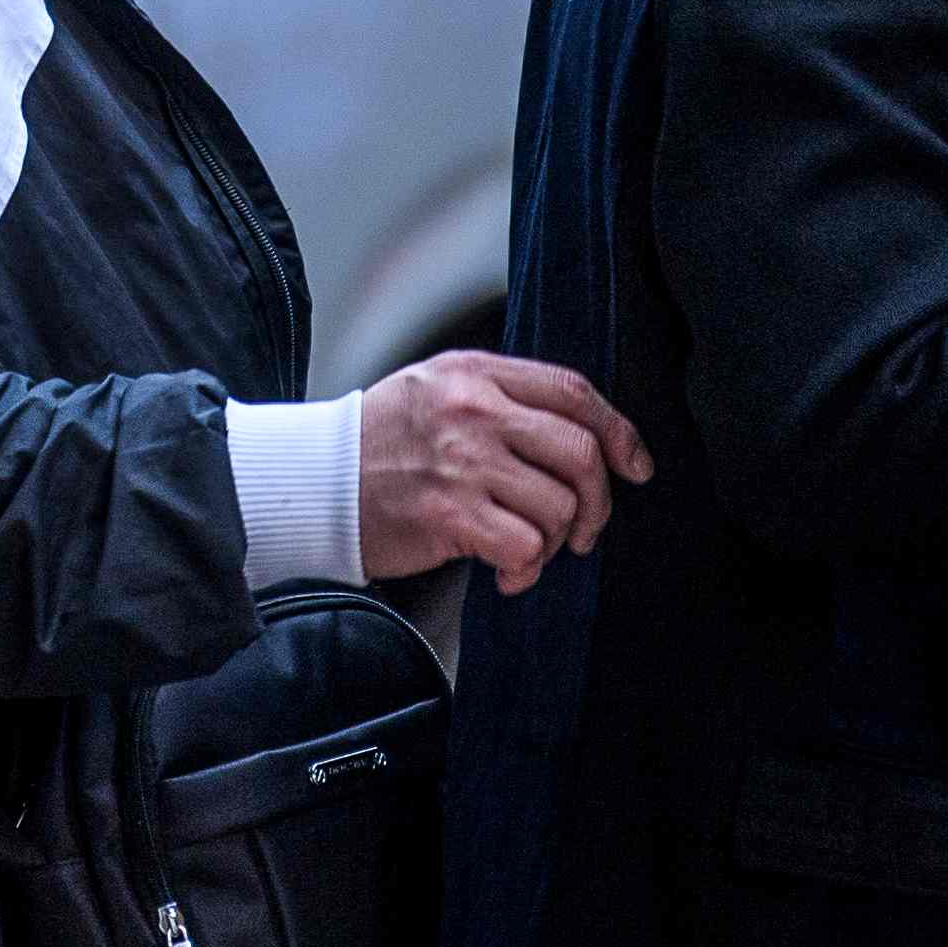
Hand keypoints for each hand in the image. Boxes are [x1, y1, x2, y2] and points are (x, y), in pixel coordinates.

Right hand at [357, 350, 654, 594]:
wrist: (313, 481)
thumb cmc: (378, 443)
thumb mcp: (436, 390)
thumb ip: (501, 398)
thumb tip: (580, 436)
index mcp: (475, 374)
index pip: (574, 392)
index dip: (618, 433)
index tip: (634, 466)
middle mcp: (473, 410)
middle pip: (580, 452)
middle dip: (597, 502)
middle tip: (583, 529)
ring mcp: (462, 461)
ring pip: (558, 506)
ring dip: (553, 542)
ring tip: (527, 549)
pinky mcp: (449, 514)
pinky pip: (525, 548)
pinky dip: (526, 570)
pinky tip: (506, 572)